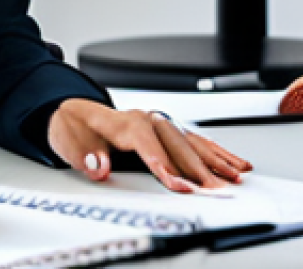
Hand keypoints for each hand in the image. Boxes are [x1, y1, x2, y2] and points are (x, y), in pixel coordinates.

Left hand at [47, 99, 252, 192]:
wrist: (72, 112)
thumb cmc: (73, 128)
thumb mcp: (67, 141)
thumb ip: (82, 155)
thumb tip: (98, 166)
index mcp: (121, 122)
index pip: (147, 143)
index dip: (163, 163)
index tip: (179, 185)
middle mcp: (143, 120)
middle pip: (175, 142)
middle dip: (198, 167)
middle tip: (216, 190)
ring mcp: (156, 123)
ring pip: (190, 140)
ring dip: (214, 159)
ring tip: (235, 177)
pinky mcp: (164, 131)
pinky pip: (194, 140)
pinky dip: (215, 151)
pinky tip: (233, 162)